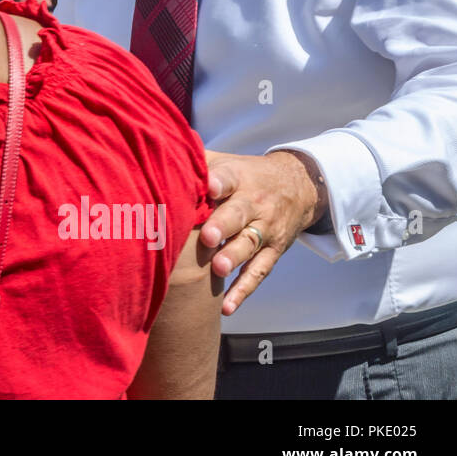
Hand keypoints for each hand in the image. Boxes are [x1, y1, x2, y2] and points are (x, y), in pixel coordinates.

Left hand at [200, 149, 327, 315]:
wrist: (298, 185)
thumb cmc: (245, 174)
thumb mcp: (226, 160)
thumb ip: (196, 158)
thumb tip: (157, 148)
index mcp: (239, 178)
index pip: (230, 178)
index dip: (218, 182)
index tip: (209, 187)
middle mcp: (254, 204)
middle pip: (240, 214)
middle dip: (224, 225)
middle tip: (208, 237)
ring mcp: (266, 229)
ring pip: (250, 245)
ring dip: (233, 258)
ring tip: (217, 268)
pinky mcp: (273, 252)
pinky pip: (258, 273)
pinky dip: (243, 290)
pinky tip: (226, 307)